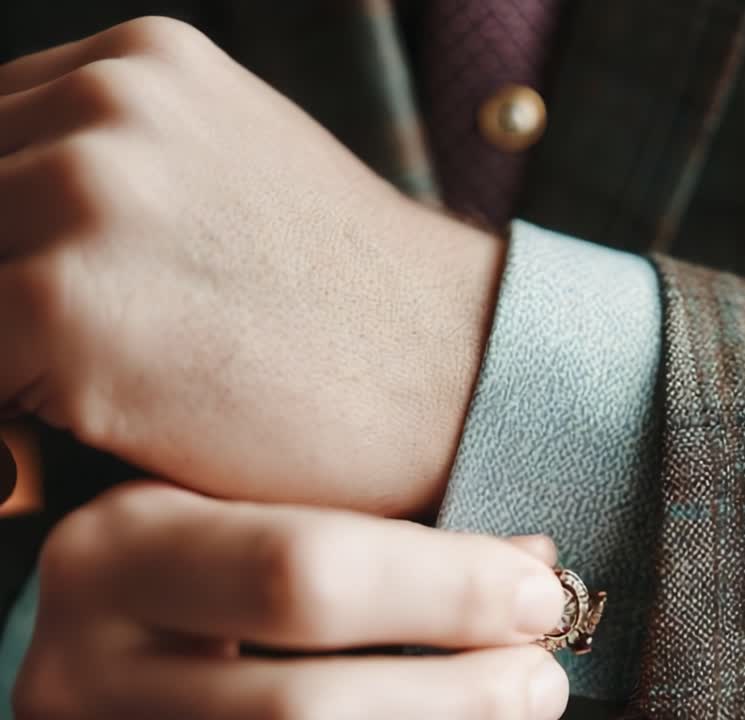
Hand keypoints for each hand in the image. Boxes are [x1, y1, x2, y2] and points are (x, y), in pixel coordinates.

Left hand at [0, 17, 503, 516]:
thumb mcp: (231, 179)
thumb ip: (114, 175)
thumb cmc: (354, 304)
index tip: (33, 287)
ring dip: (3, 345)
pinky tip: (82, 434)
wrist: (464, 375)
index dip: (3, 227)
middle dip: (2, 287)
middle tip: (56, 355)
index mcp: (142, 64)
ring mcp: (83, 197)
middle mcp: (107, 107)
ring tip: (77, 395)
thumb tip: (14, 246)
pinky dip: (7, 416)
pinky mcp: (64, 304)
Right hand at [14, 482, 569, 719]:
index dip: (444, 589)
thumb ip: (377, 540)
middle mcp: (87, 666)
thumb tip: (532, 570)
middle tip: (542, 676)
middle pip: (302, 707)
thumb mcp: (247, 518)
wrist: (103, 641)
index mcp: (124, 551)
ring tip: (518, 706)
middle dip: (454, 693)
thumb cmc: (200, 561)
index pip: (305, 573)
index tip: (542, 591)